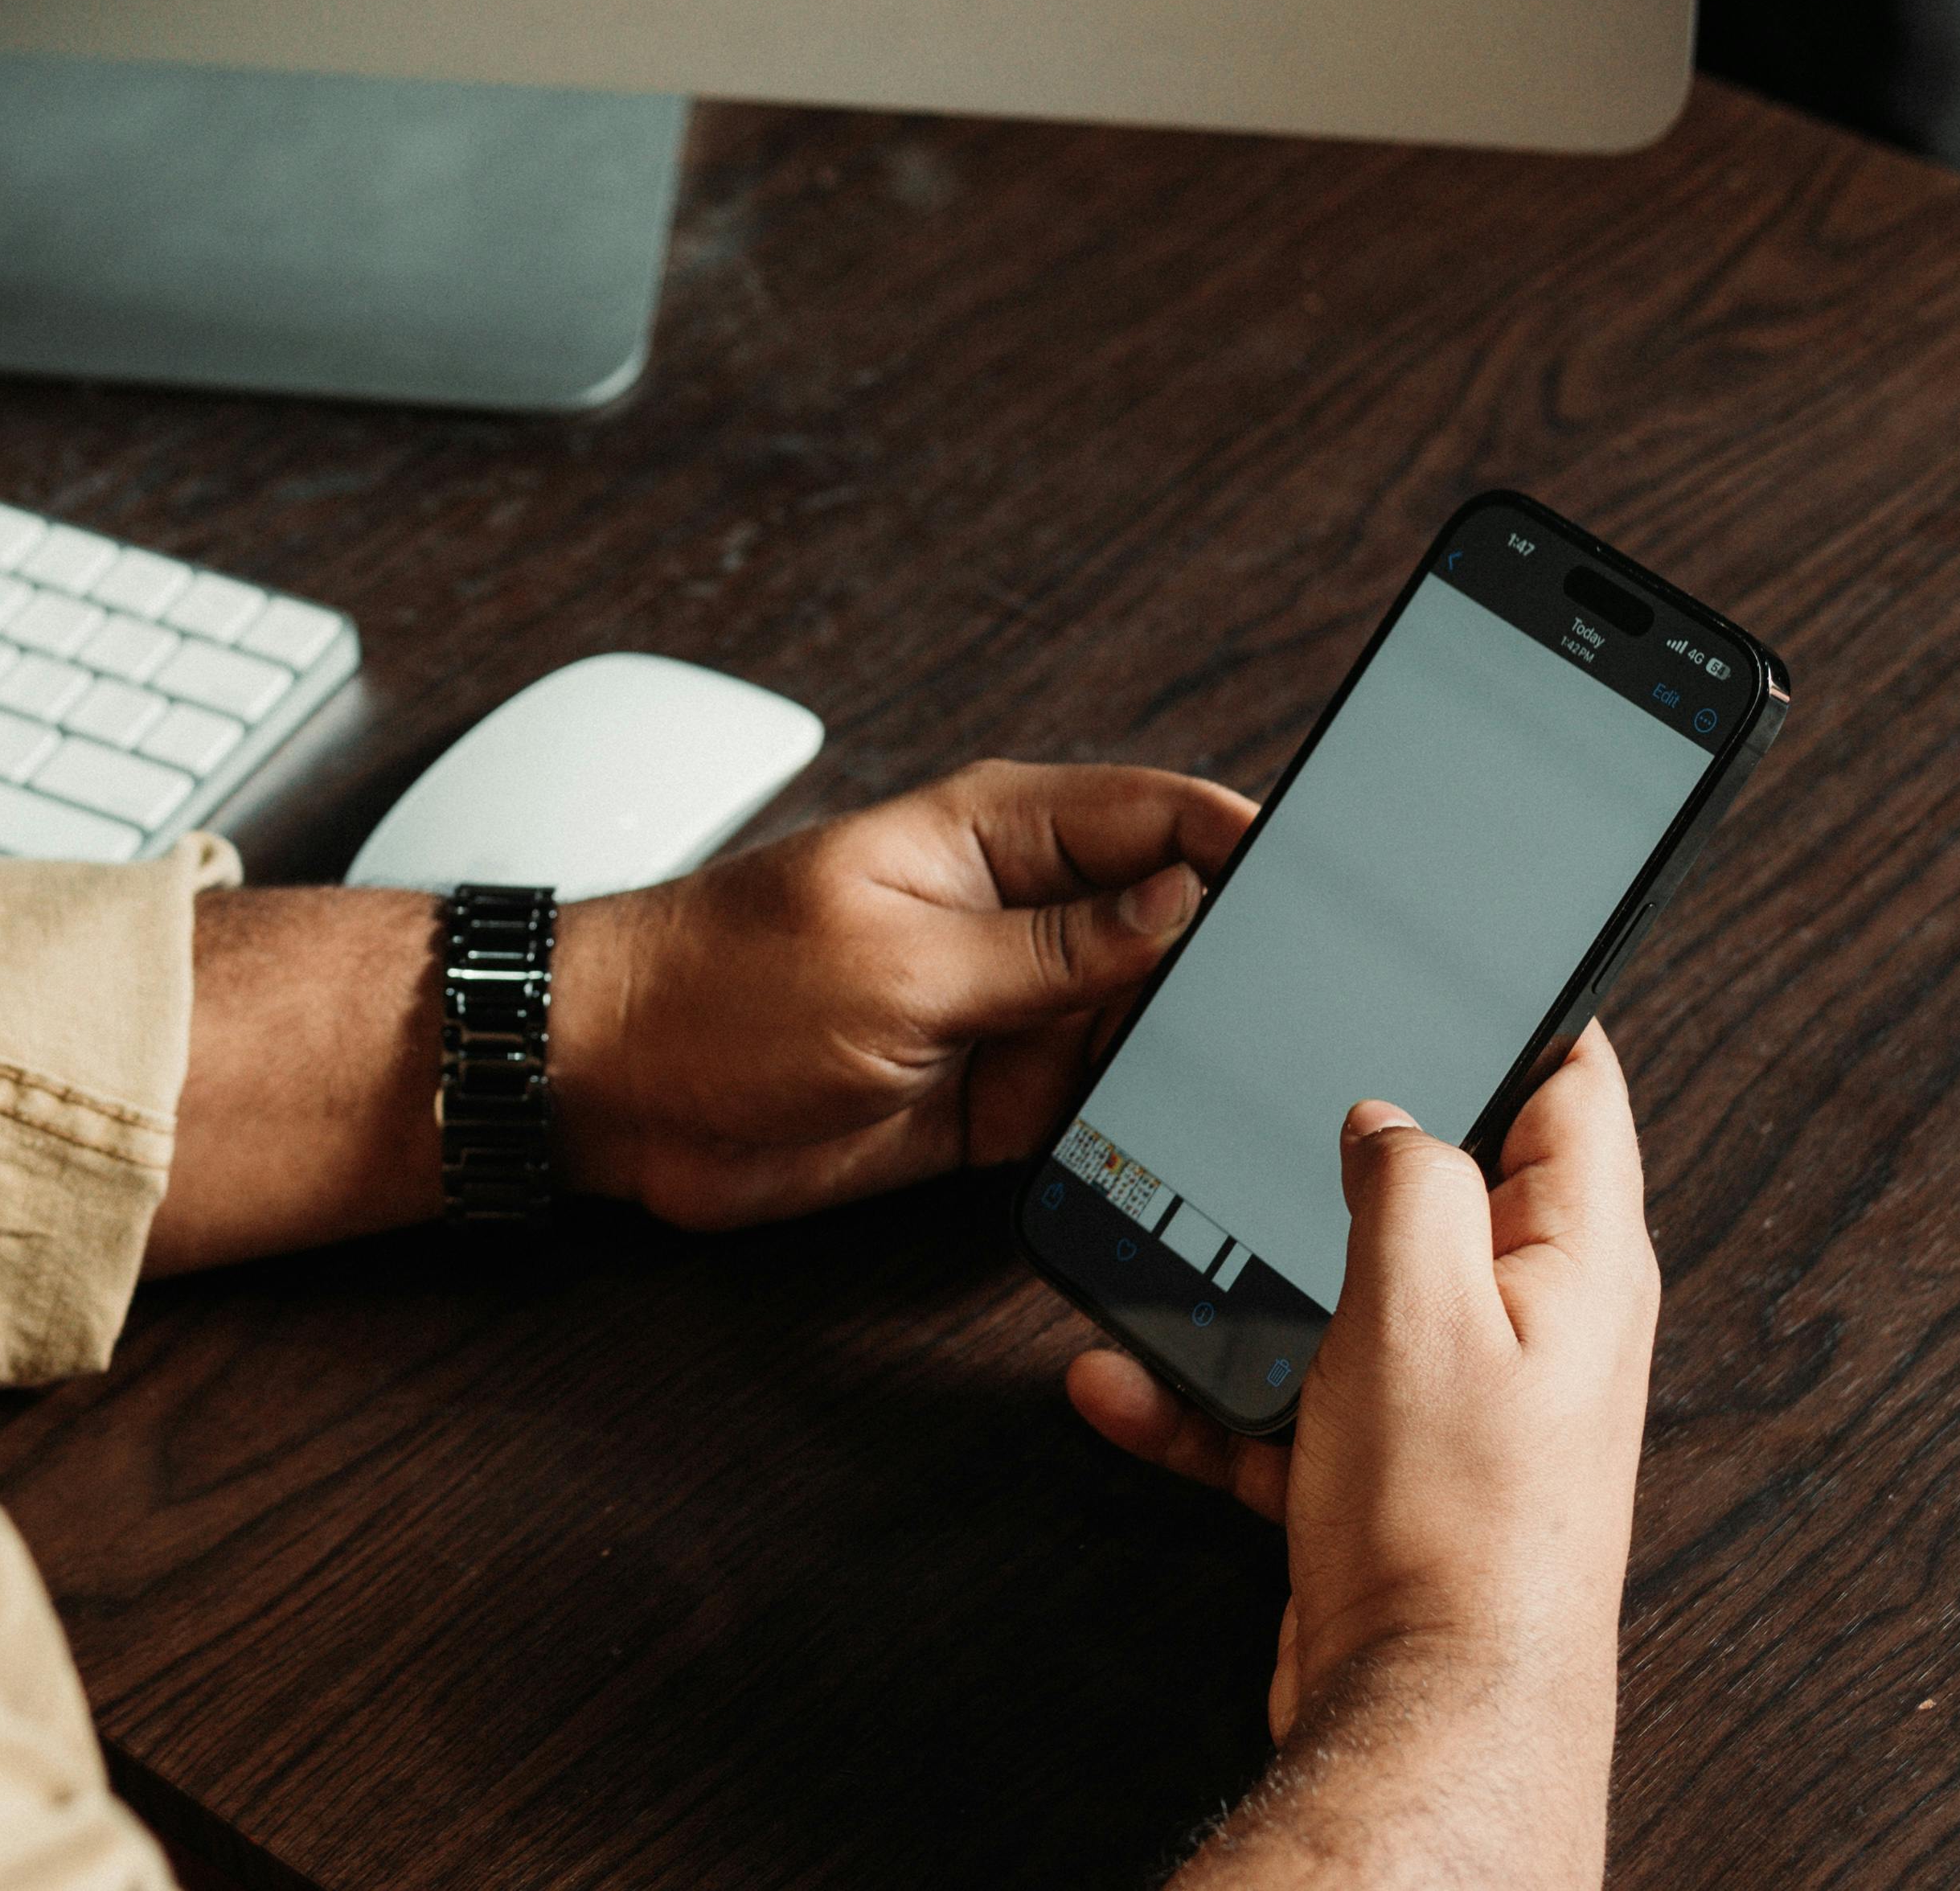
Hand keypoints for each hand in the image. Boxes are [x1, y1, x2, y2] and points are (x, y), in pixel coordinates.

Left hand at [551, 760, 1252, 1229]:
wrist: (620, 1092)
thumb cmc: (722, 989)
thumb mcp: (902, 964)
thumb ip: (1052, 947)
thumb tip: (1184, 902)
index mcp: (996, 835)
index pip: (1162, 812)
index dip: (1251, 839)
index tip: (1339, 880)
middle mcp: (1017, 914)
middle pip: (1175, 922)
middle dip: (1240, 960)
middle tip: (1322, 1010)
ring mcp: (1010, 1008)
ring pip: (1146, 1022)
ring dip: (1189, 1053)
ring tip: (1264, 1087)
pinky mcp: (993, 1098)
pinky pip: (1097, 1106)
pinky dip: (1134, 1126)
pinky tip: (1183, 1147)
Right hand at [1069, 1026, 1657, 1881]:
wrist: (1426, 1714)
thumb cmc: (1453, 1519)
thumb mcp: (1422, 1296)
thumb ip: (1407, 1174)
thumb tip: (1385, 1113)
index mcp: (1578, 1260)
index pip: (1575, 1087)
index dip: (1524, 1005)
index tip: (1459, 947)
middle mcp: (1532, 1324)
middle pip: (1443, 1185)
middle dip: (1338, 1144)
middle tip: (1265, 1085)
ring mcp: (1459, 1404)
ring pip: (1341, 1295)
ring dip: (1243, 1278)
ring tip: (1159, 1253)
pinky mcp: (1386, 1476)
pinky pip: (1286, 1404)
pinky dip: (1208, 1395)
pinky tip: (1124, 1382)